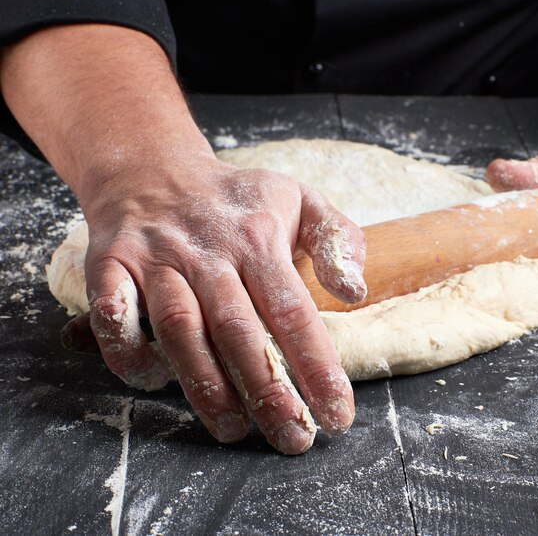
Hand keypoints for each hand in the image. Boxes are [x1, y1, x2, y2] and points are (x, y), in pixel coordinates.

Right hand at [80, 143, 365, 453]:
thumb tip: (354, 292)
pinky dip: (130, 354)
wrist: (154, 171)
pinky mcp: (111, 264)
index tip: (336, 415)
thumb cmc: (234, 198)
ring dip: (205, 387)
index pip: (292, 311)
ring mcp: (156, 258)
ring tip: (232, 429)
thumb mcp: (298, 198)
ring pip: (180, 330)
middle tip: (293, 439)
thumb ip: (335, 239)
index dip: (317, 367)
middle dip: (268, 393)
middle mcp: (207, 252)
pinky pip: (114, 316)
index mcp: (258, 238)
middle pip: (238, 331)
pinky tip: (155, 379)